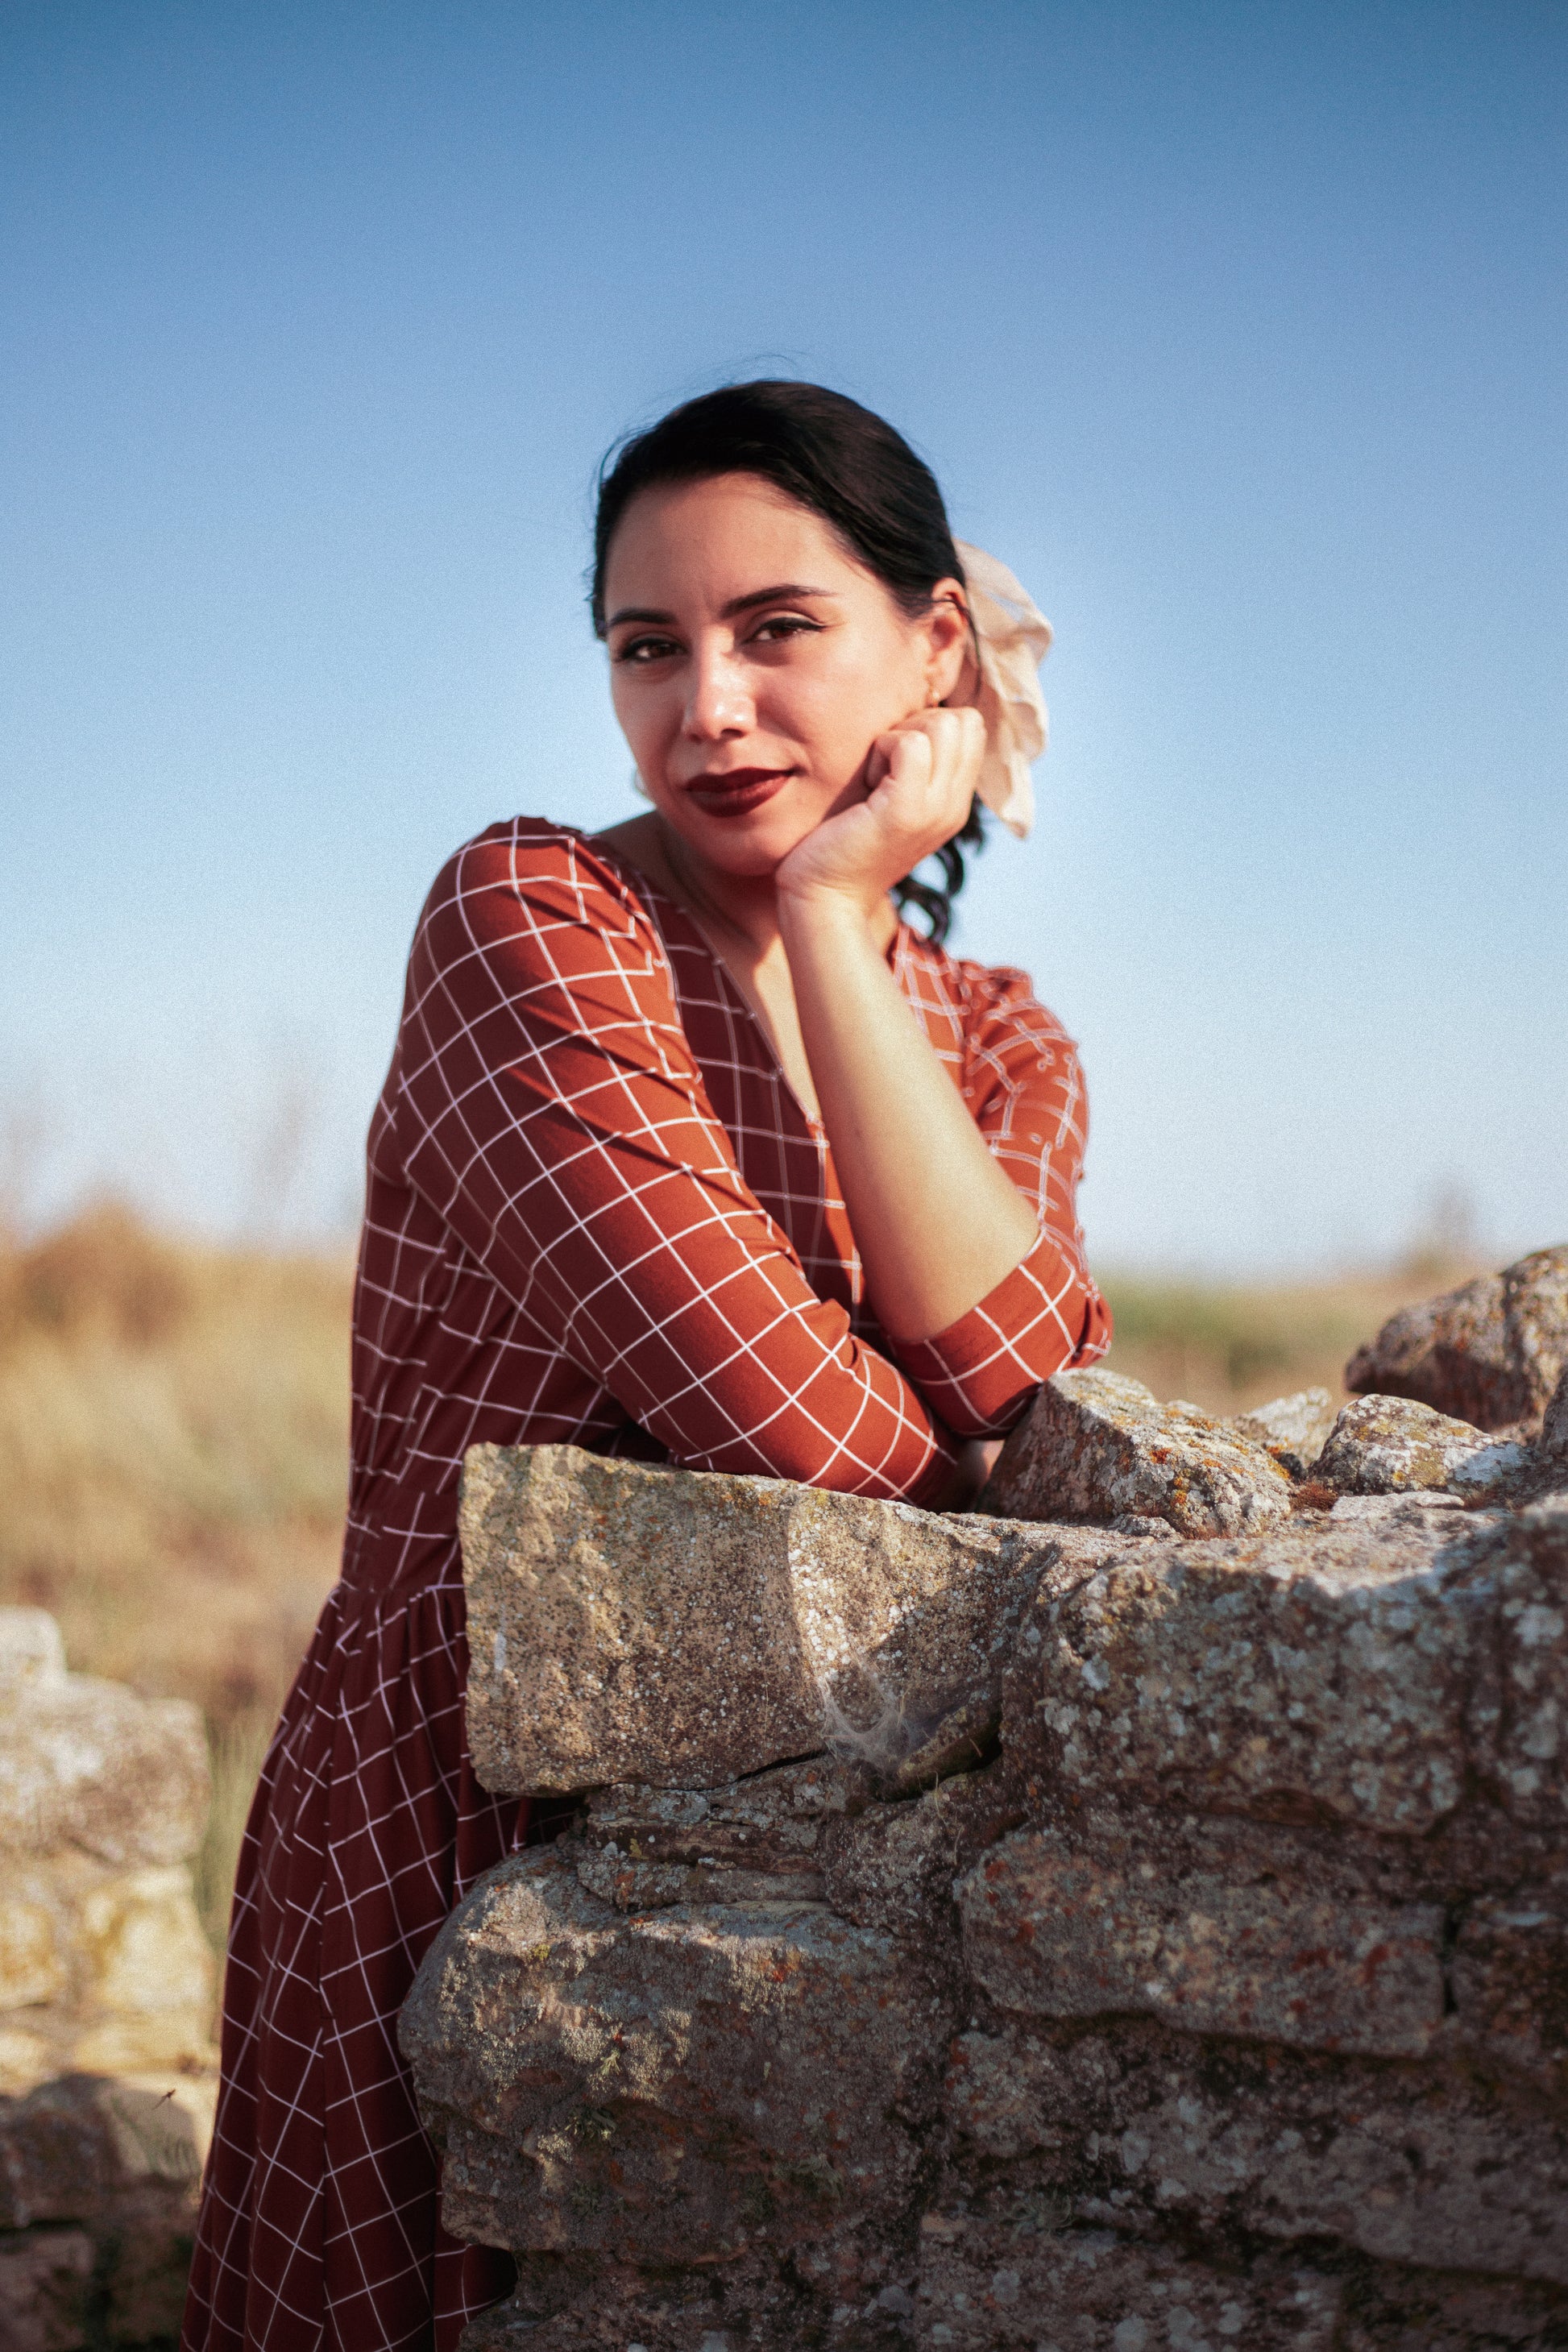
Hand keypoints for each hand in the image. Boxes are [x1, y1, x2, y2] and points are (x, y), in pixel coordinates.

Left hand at [775, 706, 984, 925]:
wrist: (824, 900)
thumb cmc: (841, 846)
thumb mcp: (889, 803)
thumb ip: (911, 768)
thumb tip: (908, 719)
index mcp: (954, 803)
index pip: (971, 727)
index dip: (931, 722)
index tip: (894, 758)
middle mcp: (953, 806)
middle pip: (965, 720)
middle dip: (918, 724)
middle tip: (883, 765)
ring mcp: (935, 808)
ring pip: (944, 725)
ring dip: (899, 736)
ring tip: (874, 776)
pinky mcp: (905, 810)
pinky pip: (911, 744)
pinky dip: (881, 749)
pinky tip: (865, 783)